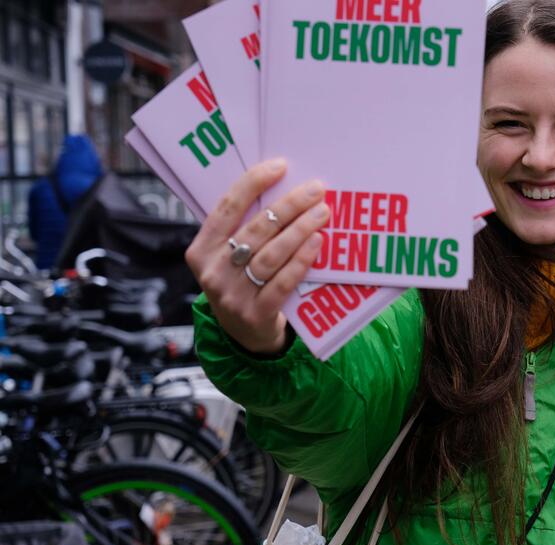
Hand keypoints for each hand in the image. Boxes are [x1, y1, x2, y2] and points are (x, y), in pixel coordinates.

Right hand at [185, 159, 329, 353]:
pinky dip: (301, 260)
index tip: (281, 166)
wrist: (245, 337)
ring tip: (322, 212)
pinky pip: (282, 282)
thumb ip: (245, 230)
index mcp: (201, 250)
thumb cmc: (243, 284)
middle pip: (255, 229)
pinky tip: (317, 242)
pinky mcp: (255, 314)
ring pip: (271, 255)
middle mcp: (212, 271)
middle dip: (289, 205)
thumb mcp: (231, 258)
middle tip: (316, 190)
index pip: (226, 208)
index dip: (252, 183)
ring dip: (300, 230)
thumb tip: (283, 189)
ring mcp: (232, 295)